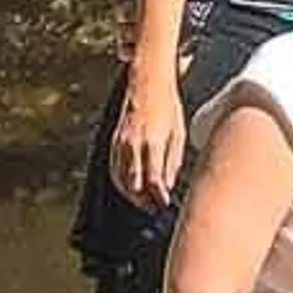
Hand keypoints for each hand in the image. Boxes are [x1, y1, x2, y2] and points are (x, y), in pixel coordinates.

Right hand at [111, 62, 188, 211]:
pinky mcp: (114, 141)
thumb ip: (173, 160)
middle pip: (135, 184)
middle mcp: (134, 144)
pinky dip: (121, 183)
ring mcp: (121, 143)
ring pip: (121, 179)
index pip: (153, 179)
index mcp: (153, 142)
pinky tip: (131, 189)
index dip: (158, 196)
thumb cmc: (168, 107)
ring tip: (144, 203)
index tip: (164, 204)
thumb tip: (168, 184)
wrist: (147, 83)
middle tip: (156, 208)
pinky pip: (114, 169)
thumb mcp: (179, 133)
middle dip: (145, 200)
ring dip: (132, 195)